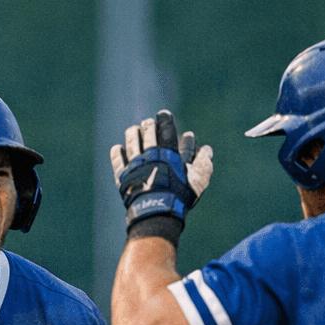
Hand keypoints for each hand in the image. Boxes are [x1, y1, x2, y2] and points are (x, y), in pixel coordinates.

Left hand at [109, 110, 213, 242]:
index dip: (165, 120)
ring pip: (131, 144)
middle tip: (148, 123)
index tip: (163, 114)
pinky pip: (118, 162)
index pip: (166, 130)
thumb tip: (207, 150)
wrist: (157, 210)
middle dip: (148, 126)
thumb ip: (203, 163)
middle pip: (147, 134)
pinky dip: (117, 154)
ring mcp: (134, 165)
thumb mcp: (198, 180)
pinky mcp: (123, 177)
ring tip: (133, 130)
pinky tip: (117, 148)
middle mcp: (149, 156)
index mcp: (167, 153)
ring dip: (132, 135)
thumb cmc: (180, 195)